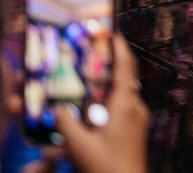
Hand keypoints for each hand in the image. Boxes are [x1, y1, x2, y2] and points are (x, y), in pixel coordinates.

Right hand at [48, 35, 150, 172]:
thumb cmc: (108, 168)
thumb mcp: (80, 145)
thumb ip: (66, 123)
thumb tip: (57, 107)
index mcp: (126, 105)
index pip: (125, 67)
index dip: (119, 47)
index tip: (111, 33)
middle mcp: (134, 109)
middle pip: (118, 82)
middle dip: (101, 73)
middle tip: (87, 62)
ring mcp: (134, 123)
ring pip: (113, 102)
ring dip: (95, 100)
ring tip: (75, 99)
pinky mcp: (130, 135)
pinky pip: (113, 119)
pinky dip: (96, 119)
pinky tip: (77, 132)